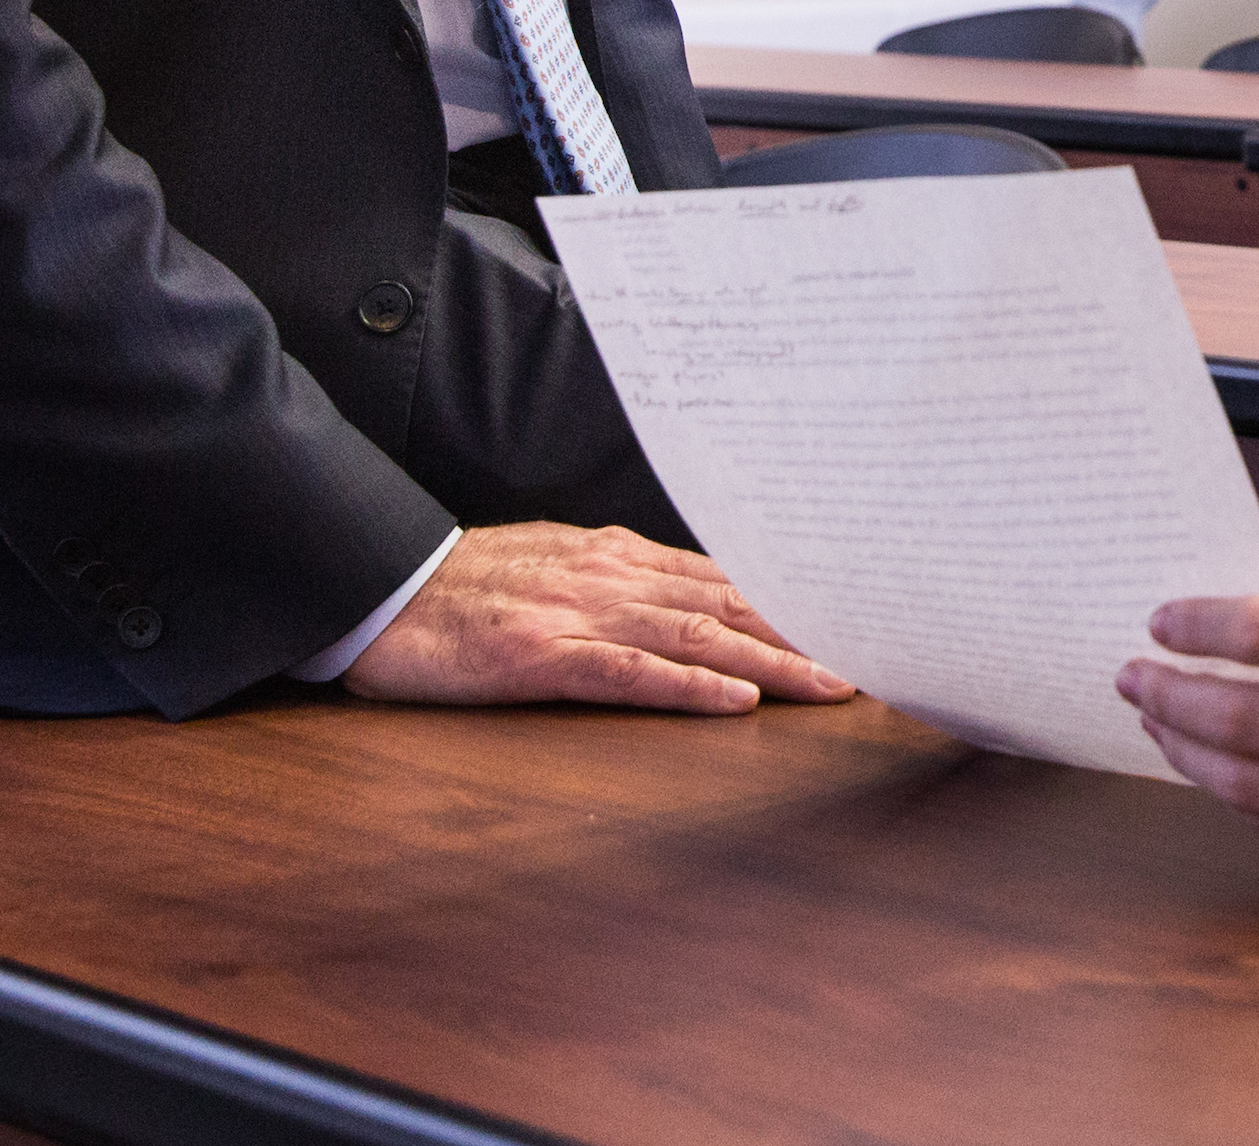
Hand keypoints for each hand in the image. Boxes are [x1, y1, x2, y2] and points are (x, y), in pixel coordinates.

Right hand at [343, 522, 856, 712]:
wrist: (382, 588)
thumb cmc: (467, 585)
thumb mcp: (558, 566)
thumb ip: (624, 579)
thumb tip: (693, 594)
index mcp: (619, 557)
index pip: (728, 579)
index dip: (794, 602)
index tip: (854, 622)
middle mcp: (613, 577)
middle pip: (730, 606)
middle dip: (807, 633)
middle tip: (875, 659)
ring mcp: (579, 614)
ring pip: (696, 638)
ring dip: (771, 663)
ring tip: (829, 686)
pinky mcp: (541, 656)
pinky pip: (626, 672)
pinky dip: (686, 687)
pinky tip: (732, 701)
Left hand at [1119, 594, 1258, 868]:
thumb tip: (1232, 644)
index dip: (1196, 627)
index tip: (1160, 622)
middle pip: (1238, 716)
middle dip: (1168, 697)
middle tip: (1135, 678)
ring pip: (1245, 783)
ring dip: (1188, 751)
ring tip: (1163, 724)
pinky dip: (1238, 795)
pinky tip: (1220, 769)